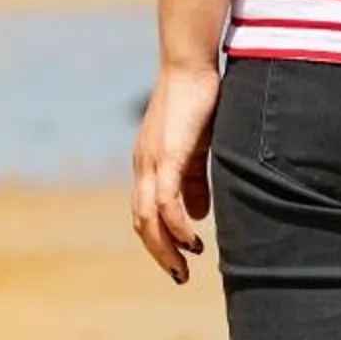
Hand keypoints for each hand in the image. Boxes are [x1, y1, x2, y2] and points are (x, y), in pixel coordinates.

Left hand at [130, 63, 219, 283]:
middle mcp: (144, 166)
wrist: (190, 64)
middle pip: (142, 223)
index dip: (159, 240)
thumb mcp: (197, 147)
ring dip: (166, 247)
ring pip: (149, 218)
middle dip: (160, 254)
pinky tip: (194, 239)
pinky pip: (166, 201)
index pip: (146, 213)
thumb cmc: (197, 100)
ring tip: (186, 265)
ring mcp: (152, 162)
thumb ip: (195, 180)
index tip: (179, 261)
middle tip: (180, 275)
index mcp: (149, 165)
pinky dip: (178, 225)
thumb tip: (198, 215)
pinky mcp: (167, 155)